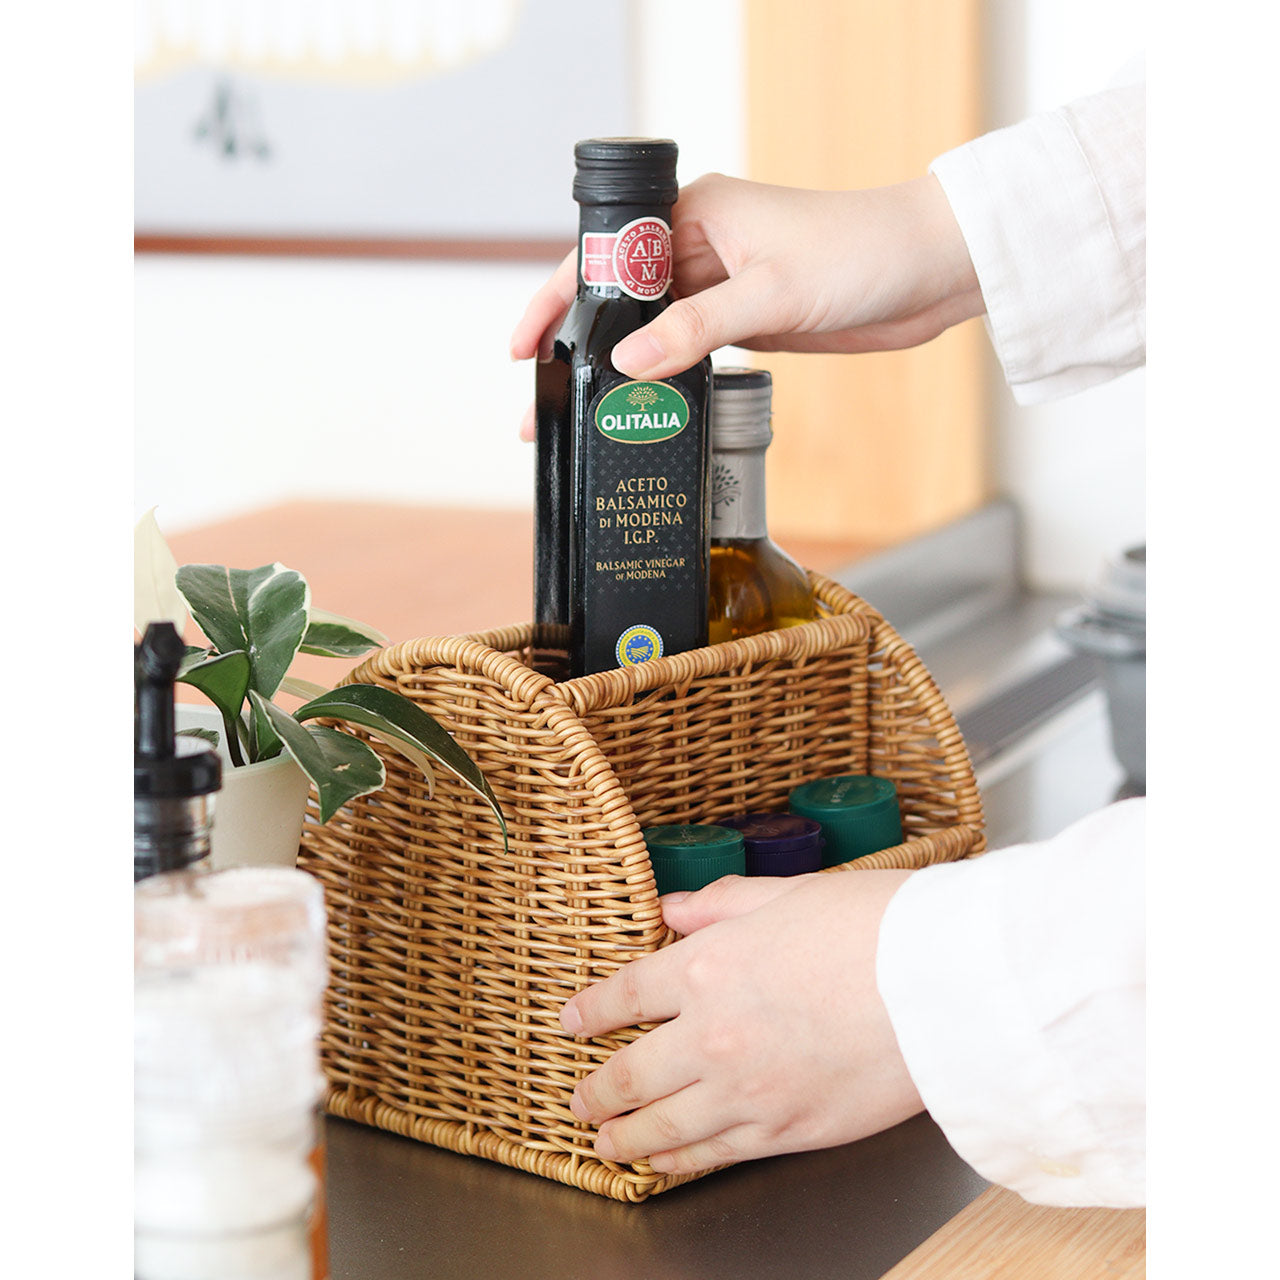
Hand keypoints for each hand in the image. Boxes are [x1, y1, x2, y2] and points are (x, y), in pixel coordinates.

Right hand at [510, 172, 982, 436]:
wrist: (930, 272)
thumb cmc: (862, 251)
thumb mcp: (771, 292)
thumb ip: (695, 328)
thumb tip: (627, 362)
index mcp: (694, 213)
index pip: (604, 255)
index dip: (556, 299)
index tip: (525, 346)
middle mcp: (700, 247)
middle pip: (619, 301)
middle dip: (580, 348)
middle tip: (546, 402)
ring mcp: (722, 288)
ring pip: (651, 332)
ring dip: (622, 372)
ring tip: (586, 419)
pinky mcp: (745, 322)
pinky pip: (689, 352)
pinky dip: (666, 380)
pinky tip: (645, 411)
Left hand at [559, 869, 924, 1176]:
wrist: (942, 984)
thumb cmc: (875, 928)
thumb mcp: (787, 894)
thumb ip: (721, 905)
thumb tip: (673, 908)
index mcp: (707, 967)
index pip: (626, 994)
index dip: (590, 1011)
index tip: (570, 1022)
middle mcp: (712, 1035)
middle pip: (631, 1073)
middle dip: (596, 1089)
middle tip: (578, 1099)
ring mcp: (747, 1091)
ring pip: (663, 1126)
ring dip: (623, 1137)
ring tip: (603, 1142)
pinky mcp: (787, 1133)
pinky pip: (715, 1156)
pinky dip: (678, 1164)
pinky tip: (662, 1165)